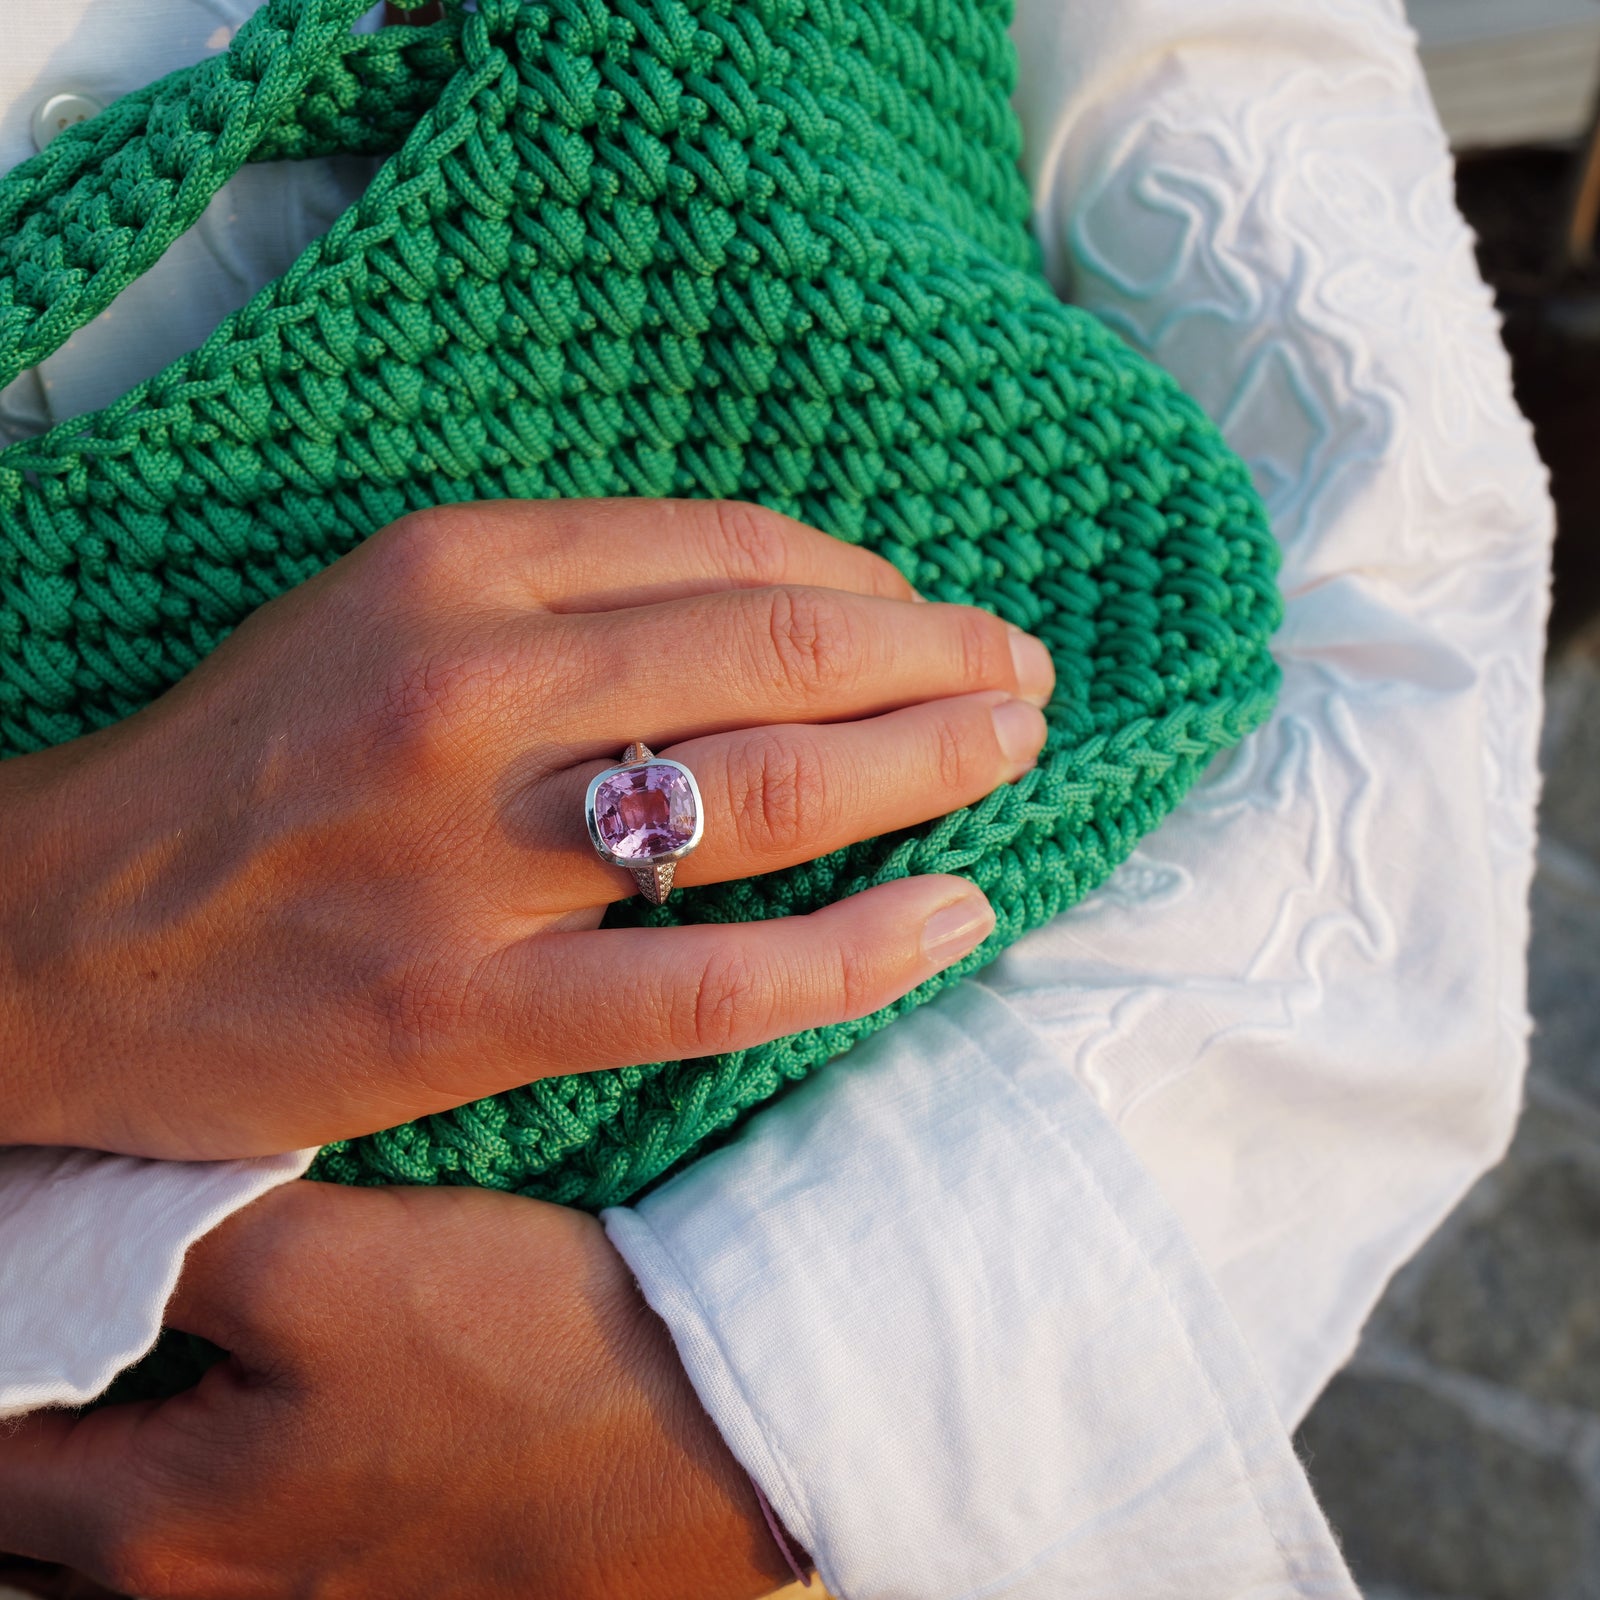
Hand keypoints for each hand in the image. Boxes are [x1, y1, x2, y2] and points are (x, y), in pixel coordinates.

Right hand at [0, 498, 1050, 1158]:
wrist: (59, 933)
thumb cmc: (246, 762)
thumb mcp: (383, 613)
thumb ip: (567, 596)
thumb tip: (775, 604)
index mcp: (453, 570)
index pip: (732, 549)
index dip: (871, 583)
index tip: (930, 617)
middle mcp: (471, 690)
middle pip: (783, 651)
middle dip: (941, 660)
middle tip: (1022, 677)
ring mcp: (475, 859)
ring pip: (771, 795)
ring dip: (931, 765)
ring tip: (1013, 752)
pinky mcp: (470, 1010)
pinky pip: (716, 982)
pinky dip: (859, 948)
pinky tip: (951, 914)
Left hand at [0, 1181, 798, 1599]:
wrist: (718, 1438)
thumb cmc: (523, 1350)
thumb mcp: (326, 1269)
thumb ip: (163, 1250)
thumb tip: (59, 1218)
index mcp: (155, 1533)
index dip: (2, 1328)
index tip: (33, 1257)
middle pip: (39, 1541)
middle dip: (37, 1428)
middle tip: (81, 1332)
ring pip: (129, 1578)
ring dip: (106, 1495)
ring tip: (144, 1396)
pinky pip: (243, 1576)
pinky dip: (204, 1523)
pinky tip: (258, 1451)